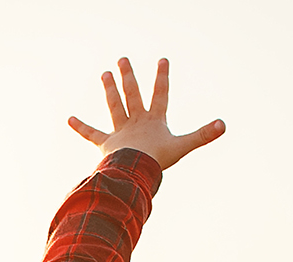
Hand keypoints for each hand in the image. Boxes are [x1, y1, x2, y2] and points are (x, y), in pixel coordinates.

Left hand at [67, 57, 222, 170]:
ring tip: (105, 73)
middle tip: (122, 59)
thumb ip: (202, 135)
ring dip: (110, 90)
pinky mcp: (107, 144)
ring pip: (114, 106)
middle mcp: (136, 121)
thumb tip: (223, 125)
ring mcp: (120, 131)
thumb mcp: (183, 146)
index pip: (160, 94)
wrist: (134, 170)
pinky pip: (92, 134)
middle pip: (132, 94)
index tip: (162, 60)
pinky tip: (69, 119)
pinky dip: (81, 127)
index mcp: (154, 120)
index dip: (162, 77)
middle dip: (129, 77)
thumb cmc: (158, 160)